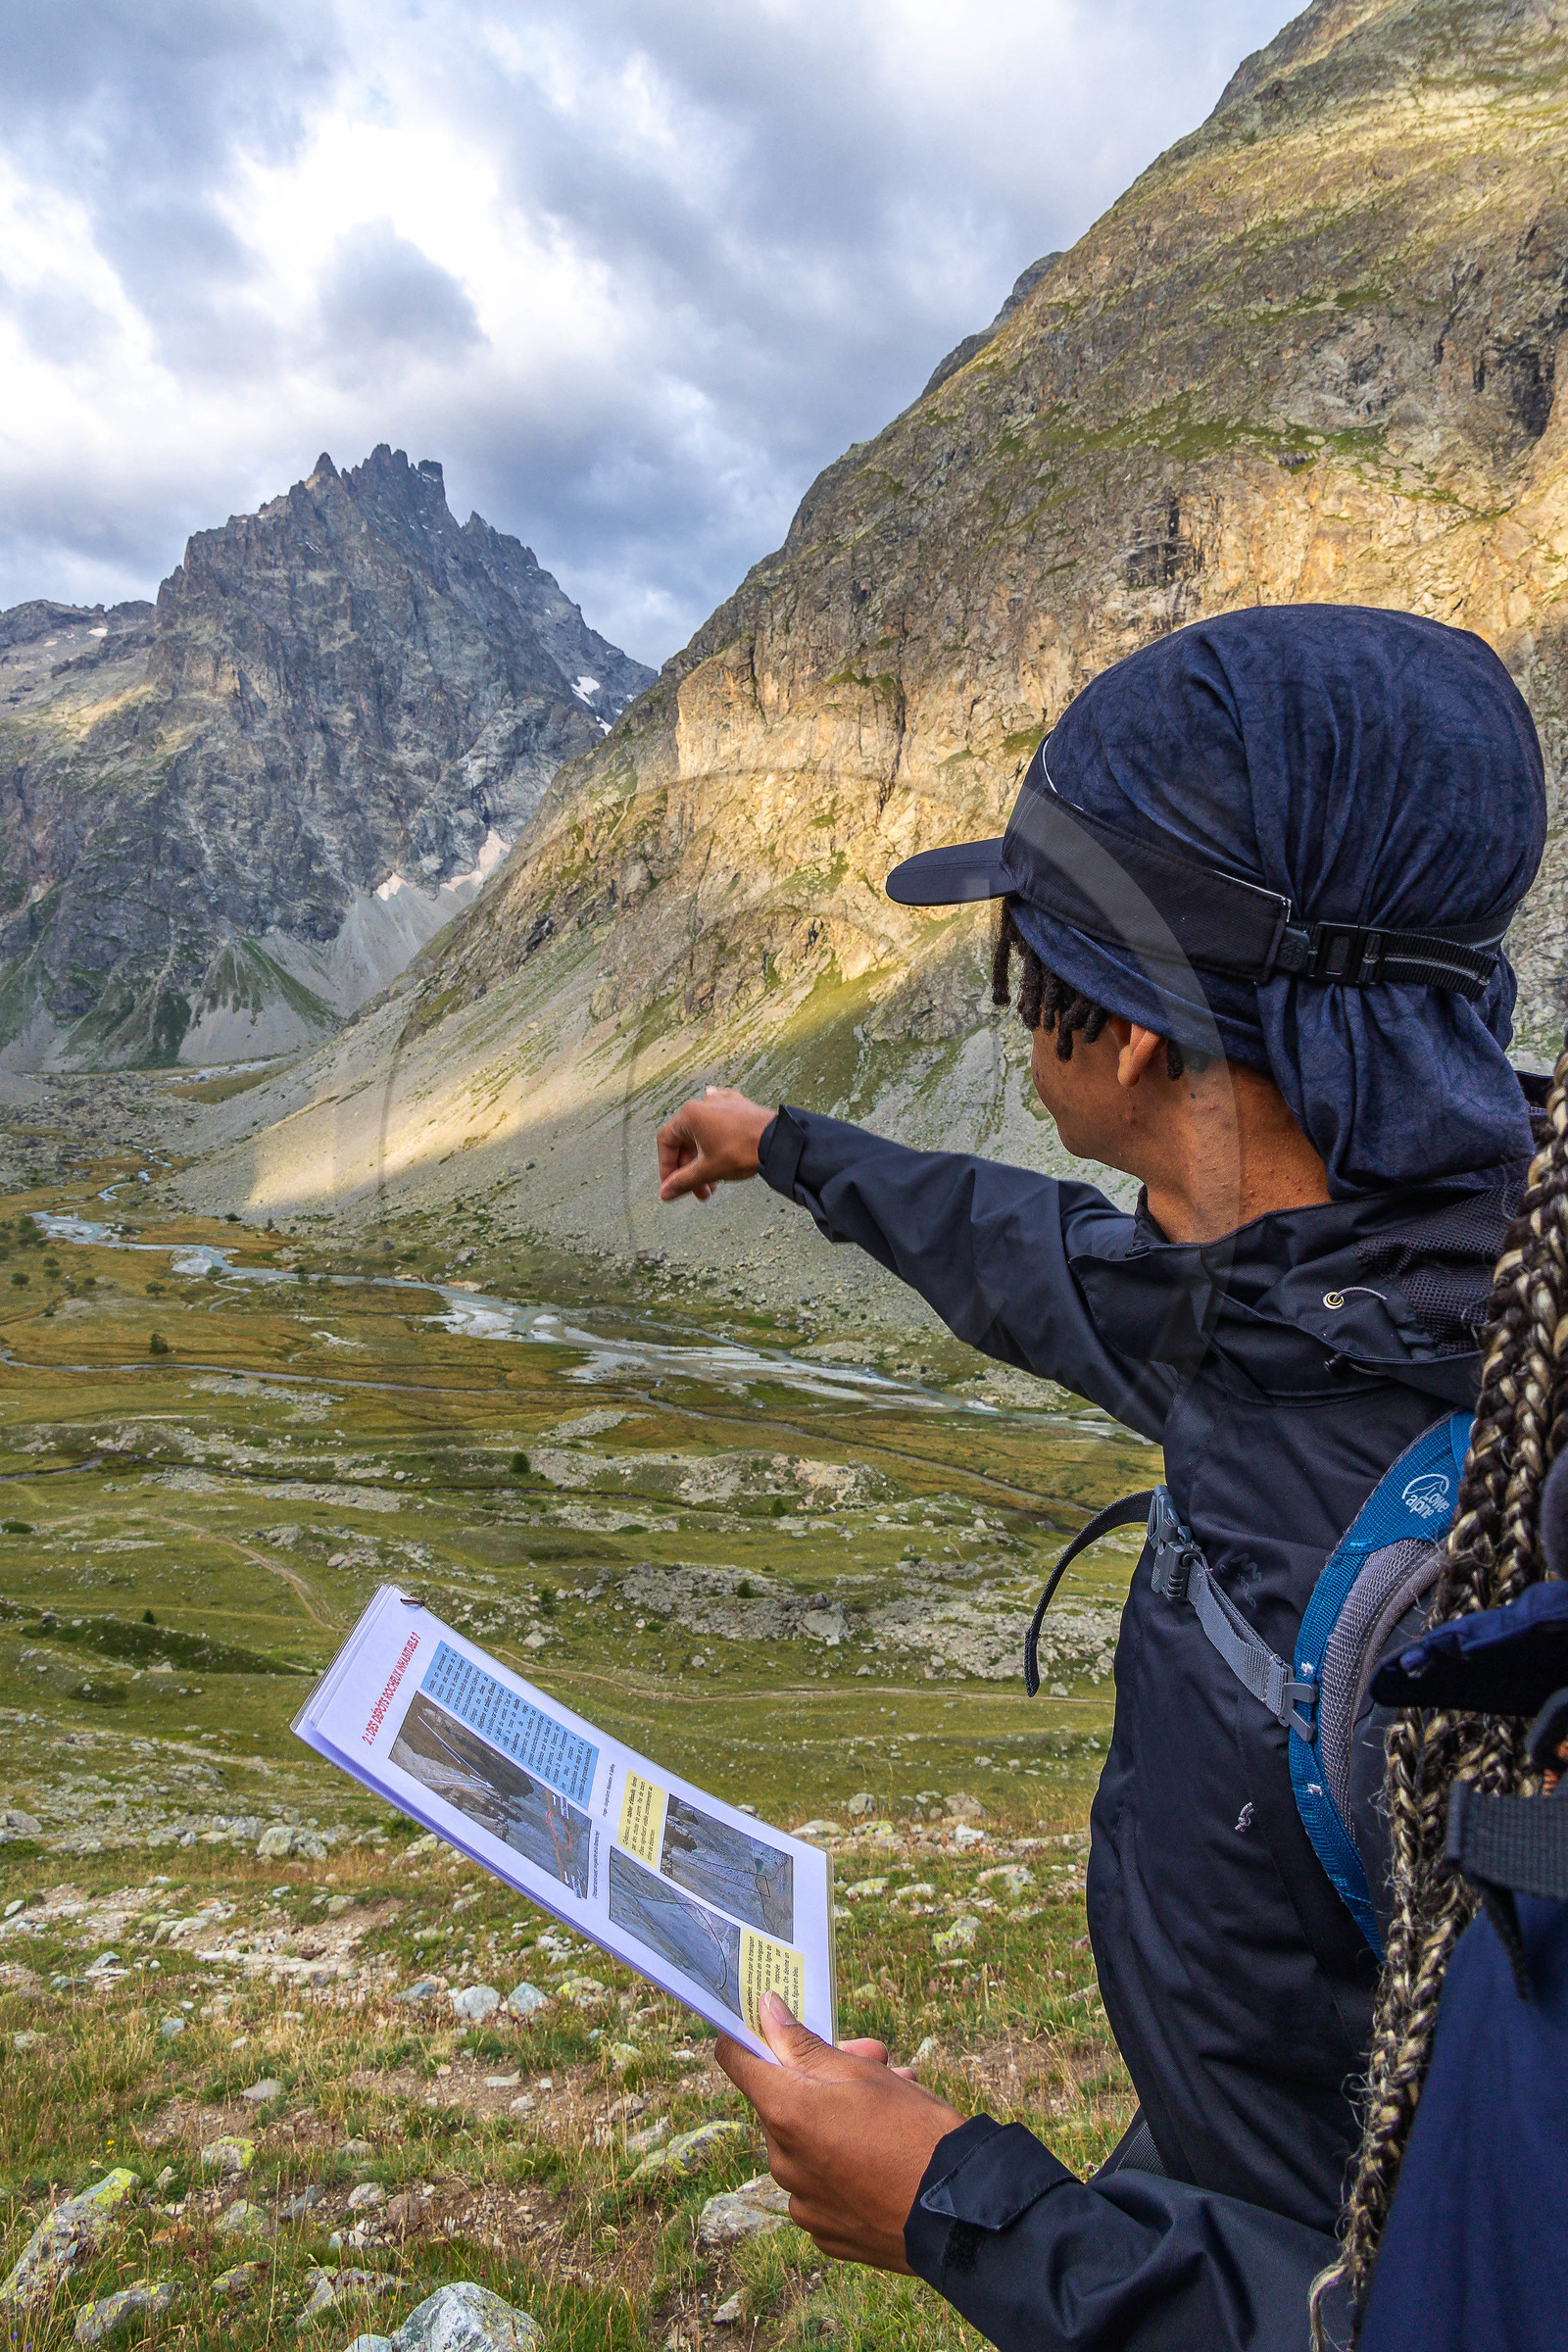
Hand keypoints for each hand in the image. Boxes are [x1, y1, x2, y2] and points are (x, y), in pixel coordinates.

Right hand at [656, 1087, 773, 1202]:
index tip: (672, 1185)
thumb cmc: (743, 1150)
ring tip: (714, 1182)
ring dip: (704, 1160)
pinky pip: (721, 1122)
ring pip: (704, 1133)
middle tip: (699, 1191)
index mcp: (690, 1115)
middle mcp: (704, 1104)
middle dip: (690, 1169)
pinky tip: (719, 1145)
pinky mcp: (741, 1106)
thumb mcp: (708, 1170)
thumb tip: (665, 1193)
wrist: (780, 1141)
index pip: (666, 1141)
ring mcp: (724, 1102)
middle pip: (686, 1139)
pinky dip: (717, 1140)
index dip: (666, 1167)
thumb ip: (683, 1181)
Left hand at [715, 1990, 965, 2270]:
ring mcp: (803, 2202)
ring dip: (838, 2116)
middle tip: (874, 2057)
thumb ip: (804, 2044)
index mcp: (785, 2113)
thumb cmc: (914, 2132)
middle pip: (782, 2099)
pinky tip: (885, 2153)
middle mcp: (782, 2161)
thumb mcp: (864, 2073)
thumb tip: (766, 2011)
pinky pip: (822, 2183)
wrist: (960, 2213)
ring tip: (897, 2100)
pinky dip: (844, 2163)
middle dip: (821, 2073)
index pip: (735, 2059)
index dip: (750, 2033)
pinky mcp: (825, 2231)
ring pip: (806, 2141)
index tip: (773, 2021)